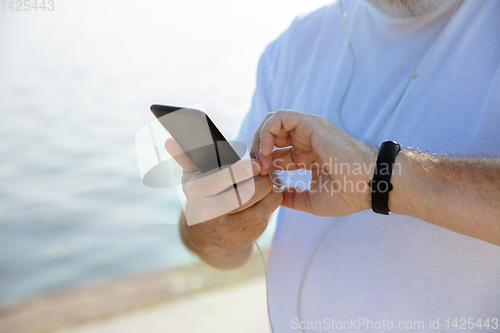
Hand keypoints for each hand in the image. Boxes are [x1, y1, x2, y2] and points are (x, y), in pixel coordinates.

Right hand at [165, 138, 282, 268]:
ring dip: (271, 197)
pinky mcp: (235, 243)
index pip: (219, 180)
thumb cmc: (202, 194)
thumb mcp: (192, 175)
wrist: (202, 234)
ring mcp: (221, 231)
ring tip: (271, 189)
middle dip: (262, 184)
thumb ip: (185, 155)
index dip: (241, 171)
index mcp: (195, 192)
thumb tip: (171, 140)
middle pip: (244, 197)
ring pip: (257, 211)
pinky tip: (264, 206)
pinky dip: (267, 213)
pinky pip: (260, 224)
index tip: (256, 164)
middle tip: (268, 176)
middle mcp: (206, 213)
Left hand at [253, 110, 376, 216]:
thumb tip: (273, 197)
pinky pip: (279, 117)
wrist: (368, 186)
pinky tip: (267, 151)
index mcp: (306, 156)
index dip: (262, 165)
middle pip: (270, 135)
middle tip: (258, 169)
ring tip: (262, 160)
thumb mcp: (309, 200)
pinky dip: (267, 132)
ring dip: (260, 140)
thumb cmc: (346, 194)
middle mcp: (305, 140)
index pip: (274, 152)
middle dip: (257, 150)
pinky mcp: (311, 123)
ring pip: (272, 122)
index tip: (260, 181)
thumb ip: (290, 196)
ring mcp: (308, 130)